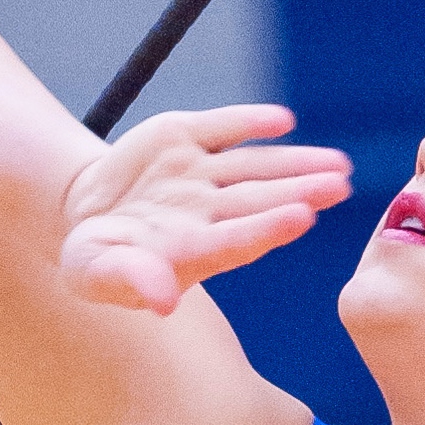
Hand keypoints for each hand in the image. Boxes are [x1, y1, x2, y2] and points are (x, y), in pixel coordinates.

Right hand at [60, 105, 350, 313]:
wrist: (84, 212)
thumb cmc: (97, 257)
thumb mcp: (95, 272)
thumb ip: (130, 281)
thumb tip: (163, 303)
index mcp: (192, 251)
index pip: (237, 240)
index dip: (268, 228)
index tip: (302, 218)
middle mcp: (206, 211)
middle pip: (258, 200)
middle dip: (300, 192)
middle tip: (340, 187)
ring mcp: (200, 174)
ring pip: (254, 165)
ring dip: (295, 162)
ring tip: (338, 163)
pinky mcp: (186, 137)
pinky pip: (225, 127)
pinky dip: (251, 122)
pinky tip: (282, 121)